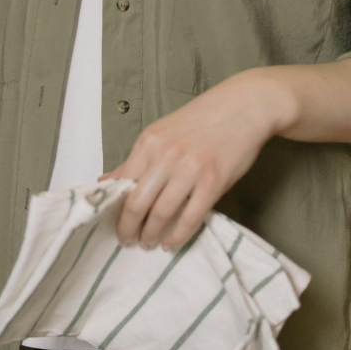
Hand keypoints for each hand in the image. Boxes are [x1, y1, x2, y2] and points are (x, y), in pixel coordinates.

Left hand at [103, 71, 297, 251]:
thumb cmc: (202, 120)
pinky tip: (171, 243)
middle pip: (137, 204)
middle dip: (128, 229)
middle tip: (128, 241)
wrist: (244, 106)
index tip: (114, 224)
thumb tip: (106, 181)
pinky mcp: (213, 182)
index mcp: (149, 142)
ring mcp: (189, 169)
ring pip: (161, 214)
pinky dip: (178, 236)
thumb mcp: (162, 133)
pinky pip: (190, 218)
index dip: (115, 210)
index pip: (122, 184)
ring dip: (151, 235)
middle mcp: (165, 156)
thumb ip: (137, 159)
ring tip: (149, 243)